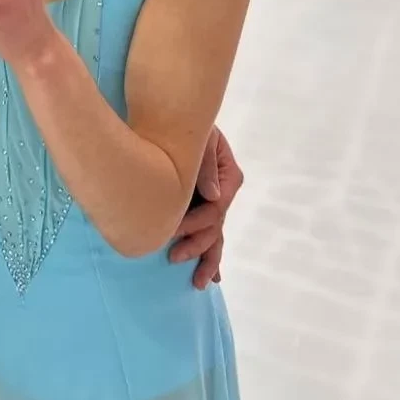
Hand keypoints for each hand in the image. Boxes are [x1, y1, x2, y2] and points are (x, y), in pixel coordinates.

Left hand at [169, 126, 243, 289]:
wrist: (172, 117)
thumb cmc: (184, 122)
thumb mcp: (200, 136)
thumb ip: (205, 163)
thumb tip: (213, 196)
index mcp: (228, 175)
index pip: (216, 208)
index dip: (195, 222)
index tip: (171, 229)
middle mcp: (223, 191)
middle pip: (215, 226)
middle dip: (196, 244)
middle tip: (172, 256)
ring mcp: (213, 200)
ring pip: (215, 236)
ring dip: (206, 258)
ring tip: (198, 282)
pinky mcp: (201, 204)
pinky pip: (210, 233)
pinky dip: (210, 254)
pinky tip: (213, 276)